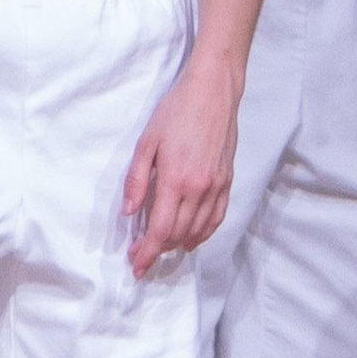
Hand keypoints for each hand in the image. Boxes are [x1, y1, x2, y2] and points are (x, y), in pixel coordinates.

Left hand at [119, 70, 235, 278]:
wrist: (213, 92)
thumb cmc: (176, 112)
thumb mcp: (146, 143)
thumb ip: (136, 181)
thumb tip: (129, 213)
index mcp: (176, 180)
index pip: (161, 229)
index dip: (147, 252)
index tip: (135, 265)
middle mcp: (200, 188)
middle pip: (179, 234)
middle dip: (158, 251)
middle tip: (141, 259)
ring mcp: (217, 186)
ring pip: (199, 229)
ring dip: (179, 244)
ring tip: (162, 250)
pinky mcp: (227, 180)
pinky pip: (217, 216)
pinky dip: (204, 232)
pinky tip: (192, 237)